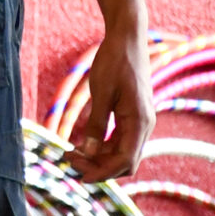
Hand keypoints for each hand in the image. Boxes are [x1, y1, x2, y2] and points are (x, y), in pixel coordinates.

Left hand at [66, 26, 153, 179]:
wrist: (127, 39)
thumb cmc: (114, 61)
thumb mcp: (101, 93)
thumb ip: (96, 124)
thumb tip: (87, 152)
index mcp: (140, 122)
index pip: (124, 160)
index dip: (103, 172)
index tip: (79, 176)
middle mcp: (144, 125)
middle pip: (125, 161)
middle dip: (98, 167)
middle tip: (69, 161)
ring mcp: (140, 121)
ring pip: (122, 151)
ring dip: (99, 157)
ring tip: (71, 153)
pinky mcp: (133, 115)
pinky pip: (120, 139)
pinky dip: (103, 145)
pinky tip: (83, 143)